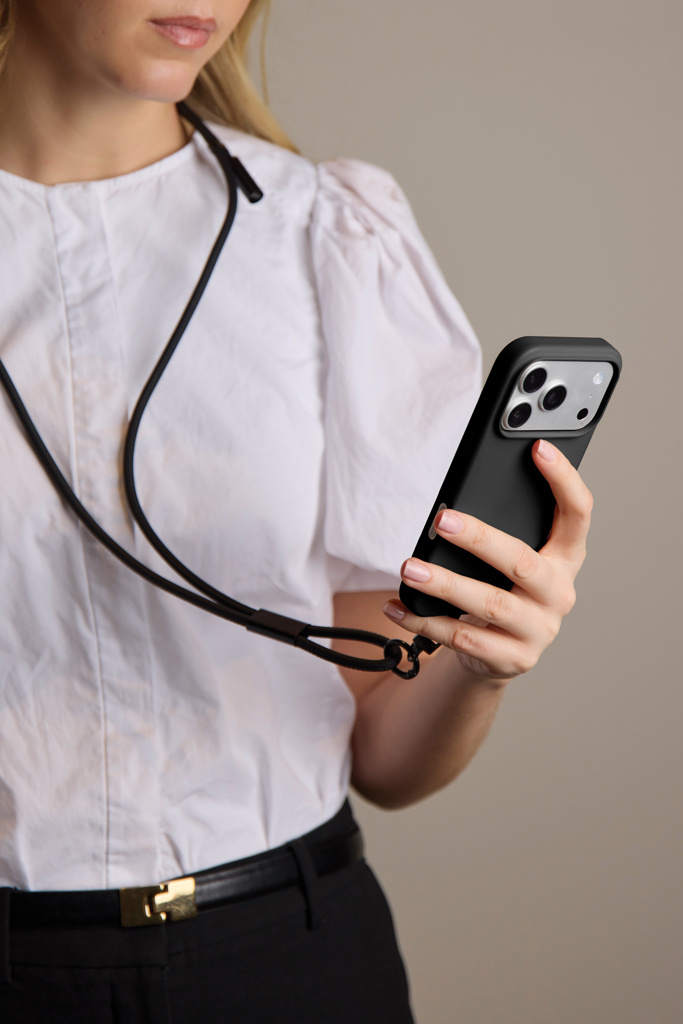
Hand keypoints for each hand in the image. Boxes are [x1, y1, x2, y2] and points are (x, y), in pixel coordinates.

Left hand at [383, 439, 592, 680]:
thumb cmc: (503, 590)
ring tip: (410, 569)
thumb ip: (501, 533)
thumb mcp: (510, 561)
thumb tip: (451, 507)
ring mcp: (539, 629)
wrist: (500, 654)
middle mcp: (559, 593)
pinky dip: (424, 621)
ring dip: (445, 585)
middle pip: (522, 561)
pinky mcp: (513, 658)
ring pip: (490, 603)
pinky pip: (463, 637)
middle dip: (479, 539)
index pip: (578, 513)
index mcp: (565, 558)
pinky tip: (397, 606)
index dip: (564, 480)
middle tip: (442, 520)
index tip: (539, 448)